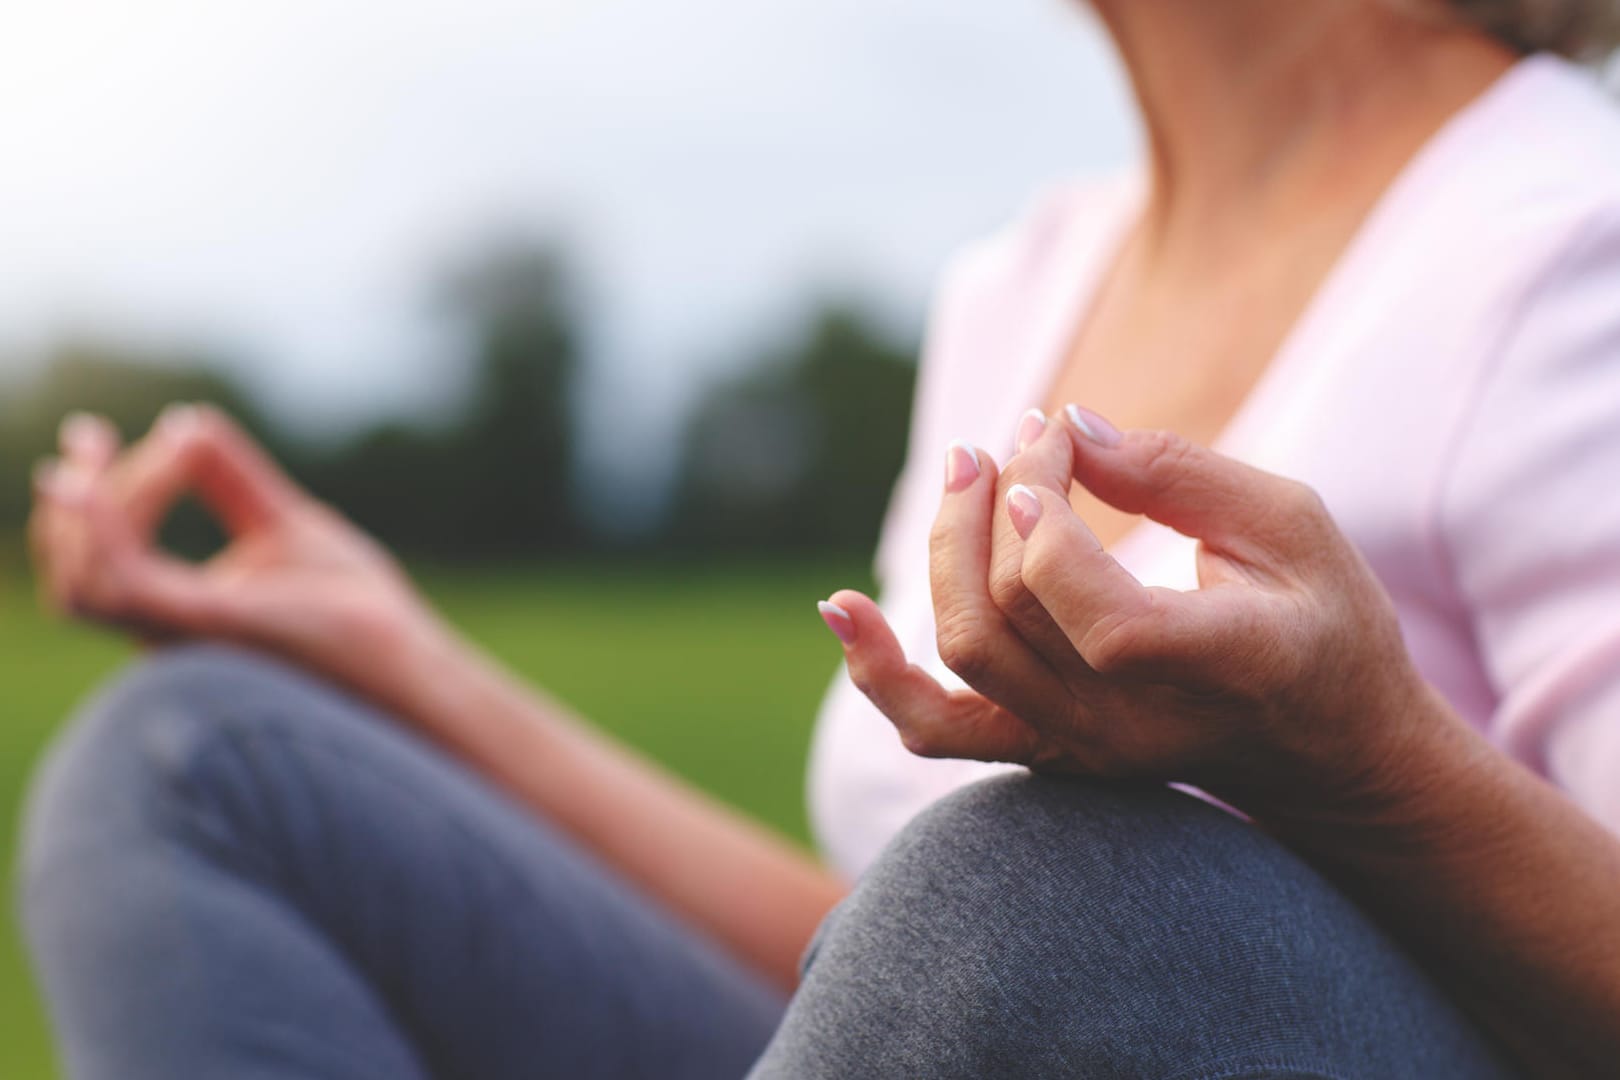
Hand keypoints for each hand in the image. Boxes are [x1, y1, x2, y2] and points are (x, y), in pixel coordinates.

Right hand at [29, 405, 446, 712]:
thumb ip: (232, 477)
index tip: (95, 433)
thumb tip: (187, 421)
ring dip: (88, 509)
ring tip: (97, 449)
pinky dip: (105, 531)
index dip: (92, 499)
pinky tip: (94, 485)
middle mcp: (168, 633)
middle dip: (72, 504)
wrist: (407, 654)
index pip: (106, 557)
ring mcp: (184, 636)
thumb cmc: (355, 605)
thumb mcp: (284, 522)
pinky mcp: (211, 627)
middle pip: (76, 571)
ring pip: (88, 578)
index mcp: (180, 613)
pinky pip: (126, 584)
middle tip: (83, 436)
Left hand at [820, 406, 1439, 814]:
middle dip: (995, 508)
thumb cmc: (1325, 620)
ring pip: (966, 663)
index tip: (1049, 447)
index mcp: (1225, 666)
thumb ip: (1181, 473)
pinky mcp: (1048, 751)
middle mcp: (1141, 726)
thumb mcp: (1293, 524)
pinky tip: (841, 611)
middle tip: (1019, 437)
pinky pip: (939, 729)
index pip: (1103, 621)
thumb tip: (1067, 429)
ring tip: (966, 470)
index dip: (1050, 532)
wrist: (1329, 749)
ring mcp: (1086, 749)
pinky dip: (880, 674)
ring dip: (943, 552)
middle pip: (1014, 624)